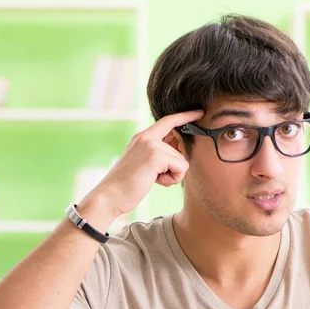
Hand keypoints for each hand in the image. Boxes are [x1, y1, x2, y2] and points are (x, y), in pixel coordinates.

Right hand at [83, 109, 203, 215]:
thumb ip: (159, 155)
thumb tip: (180, 153)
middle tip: (151, 176)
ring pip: (182, 161)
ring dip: (171, 176)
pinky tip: (155, 181)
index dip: (185, 116)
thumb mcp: (143, 165)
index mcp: (142, 137)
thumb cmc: (127, 186)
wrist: (110, 196)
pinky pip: (182, 168)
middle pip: (180, 151)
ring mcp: (151, 144)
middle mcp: (147, 137)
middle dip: (172, 169)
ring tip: (150, 179)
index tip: (199, 112)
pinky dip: (172, 179)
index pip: (168, 121)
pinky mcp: (156, 155)